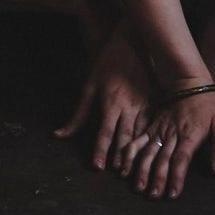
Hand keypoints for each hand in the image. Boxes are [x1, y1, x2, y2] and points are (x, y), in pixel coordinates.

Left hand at [52, 19, 153, 171]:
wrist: (133, 40)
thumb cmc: (108, 62)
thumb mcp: (89, 85)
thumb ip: (78, 114)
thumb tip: (60, 135)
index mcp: (110, 103)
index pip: (104, 134)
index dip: (101, 152)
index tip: (98, 168)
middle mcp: (128, 106)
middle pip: (124, 137)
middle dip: (121, 157)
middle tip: (119, 175)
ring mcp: (144, 103)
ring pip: (141, 132)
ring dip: (136, 150)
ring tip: (133, 167)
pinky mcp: (154, 99)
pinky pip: (153, 122)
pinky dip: (150, 136)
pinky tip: (150, 148)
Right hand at [115, 86, 214, 198]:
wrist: (189, 80)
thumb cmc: (208, 102)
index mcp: (190, 134)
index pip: (182, 159)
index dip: (177, 177)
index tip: (172, 194)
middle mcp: (172, 134)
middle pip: (163, 158)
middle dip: (157, 178)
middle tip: (153, 196)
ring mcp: (160, 129)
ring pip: (149, 151)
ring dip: (142, 169)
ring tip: (138, 186)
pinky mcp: (153, 125)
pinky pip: (139, 139)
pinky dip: (130, 152)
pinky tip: (123, 164)